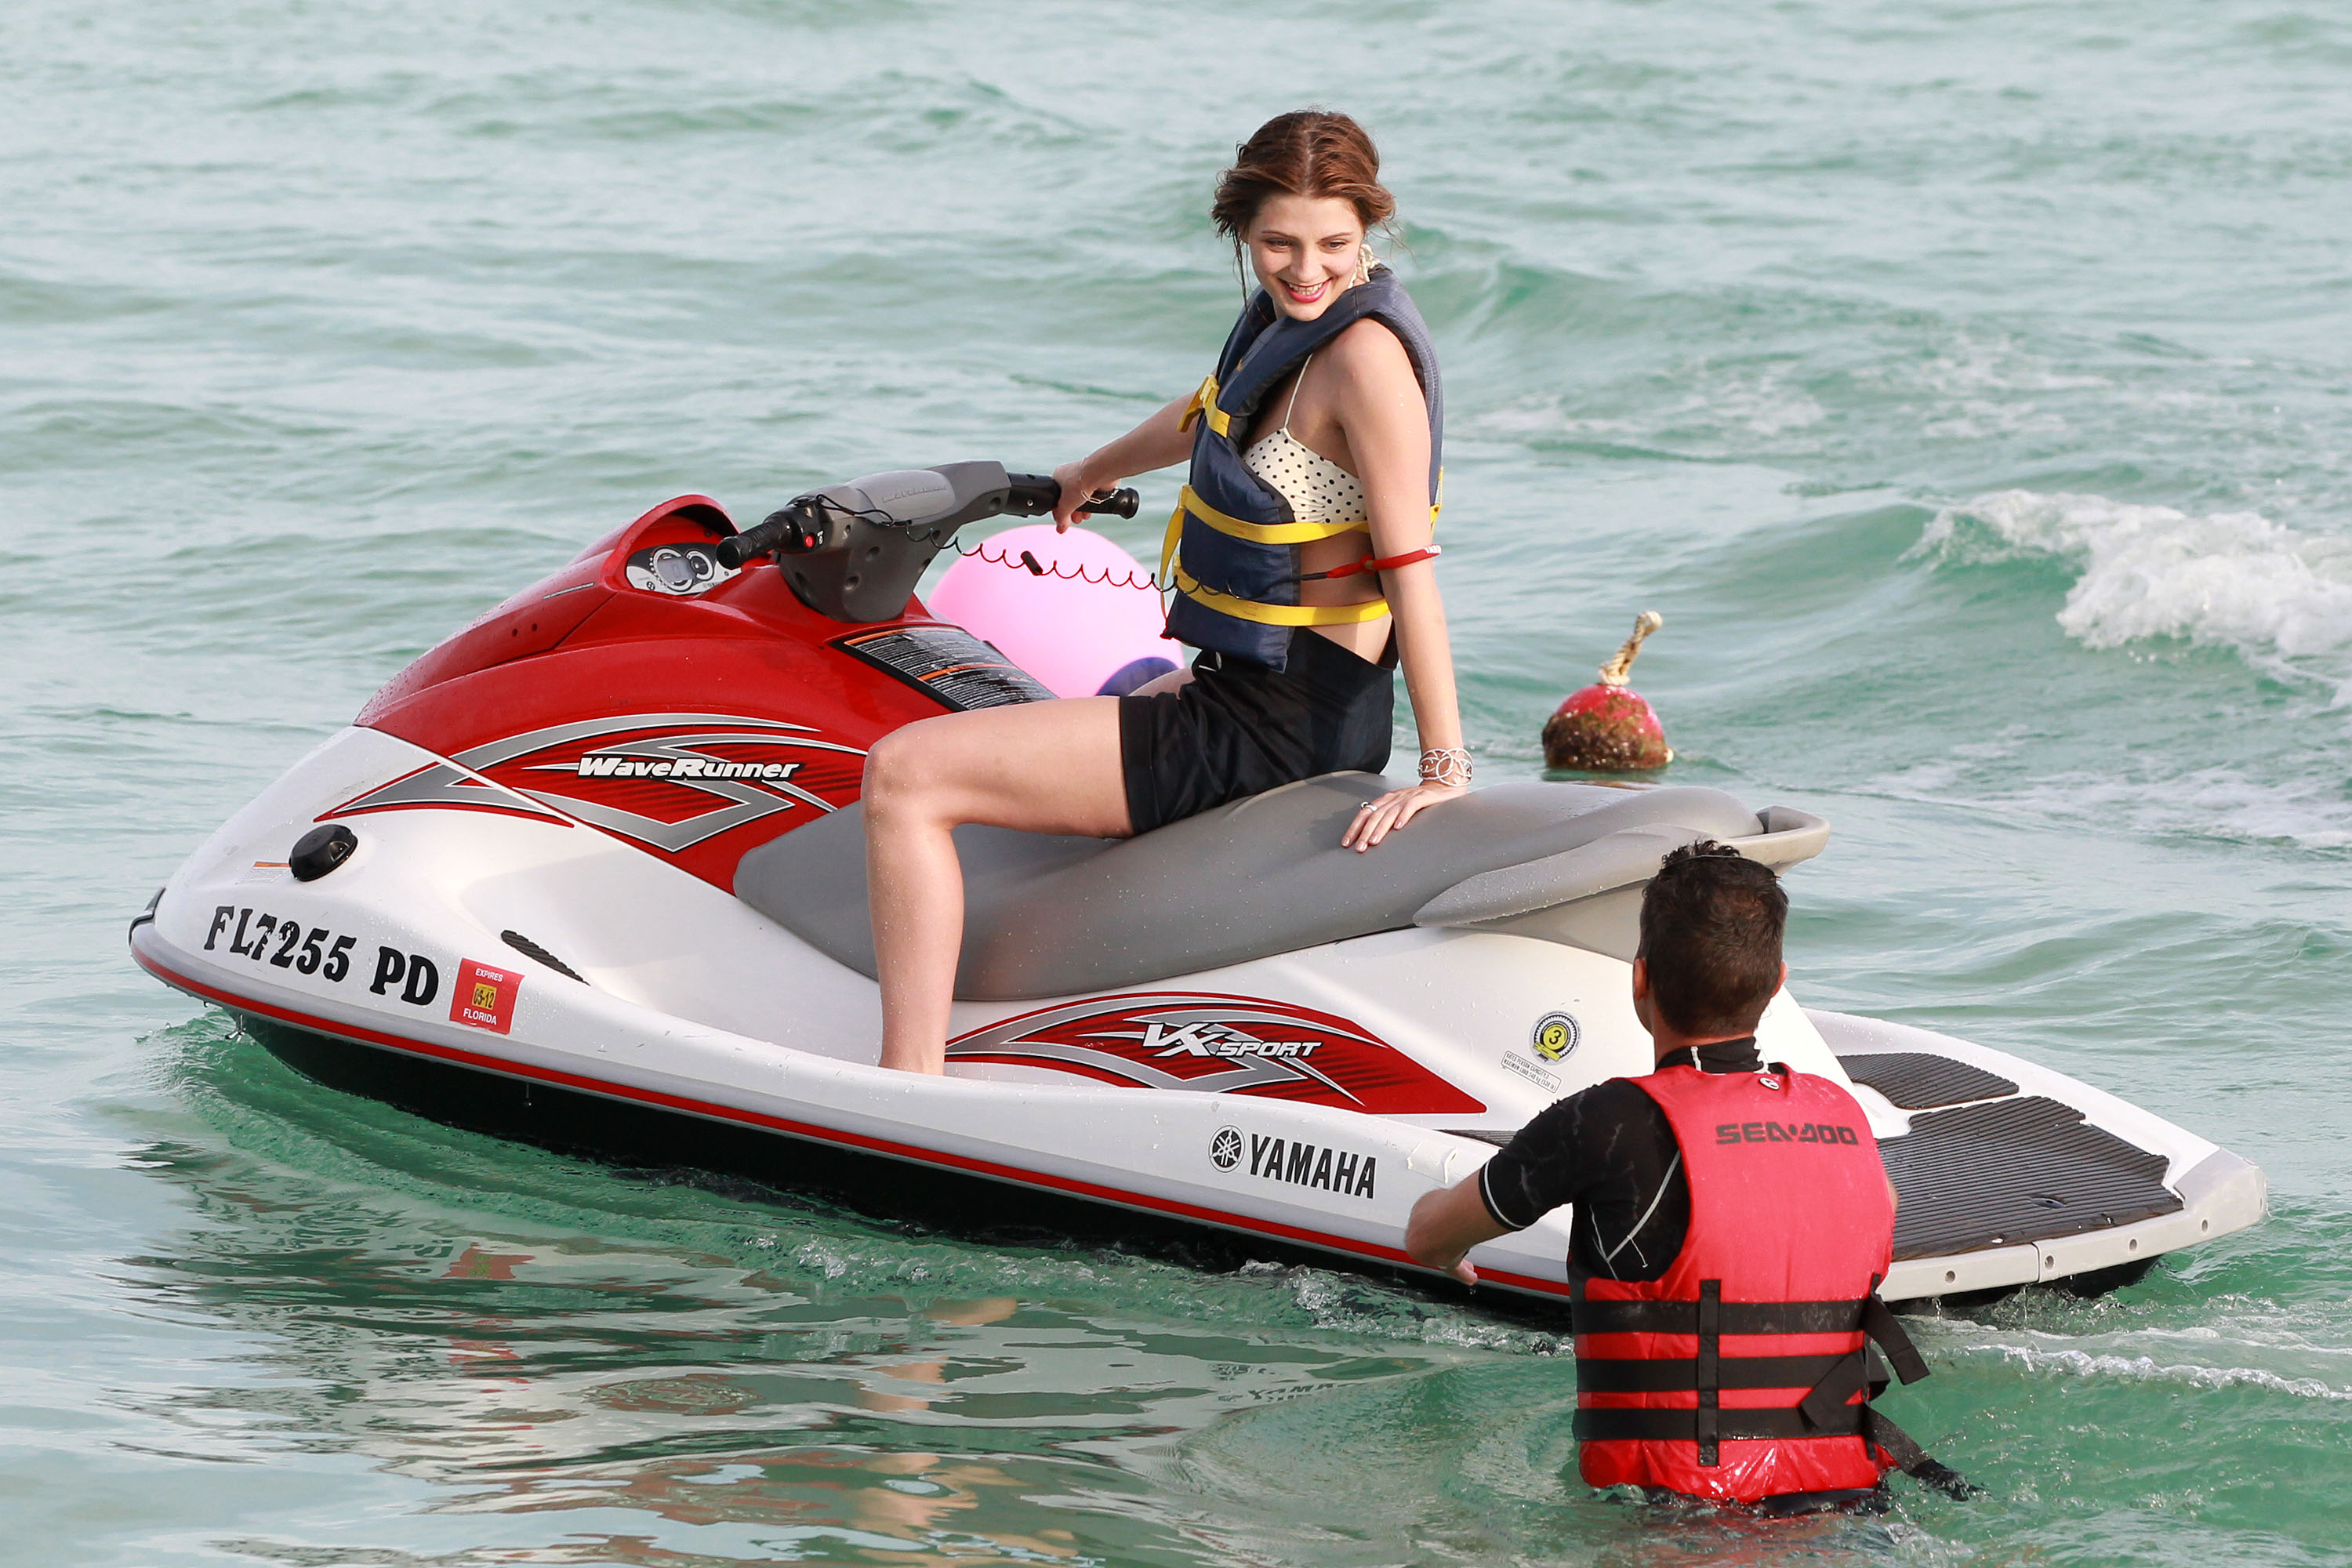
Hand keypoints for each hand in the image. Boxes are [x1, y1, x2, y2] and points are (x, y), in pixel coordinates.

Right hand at [1051, 460, 1107, 531]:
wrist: (1098, 474)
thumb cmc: (1078, 481)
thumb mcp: (1065, 505)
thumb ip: (1061, 518)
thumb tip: (1060, 528)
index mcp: (1058, 476)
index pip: (1055, 497)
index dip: (1059, 510)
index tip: (1062, 519)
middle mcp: (1070, 475)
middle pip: (1070, 499)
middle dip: (1073, 512)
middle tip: (1075, 520)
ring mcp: (1084, 477)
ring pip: (1082, 498)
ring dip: (1083, 509)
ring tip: (1083, 516)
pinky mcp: (1096, 481)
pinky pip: (1093, 496)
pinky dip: (1092, 504)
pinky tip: (1092, 509)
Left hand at [1342, 779, 1466, 850]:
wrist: (1443, 785)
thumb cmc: (1420, 801)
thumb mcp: (1399, 808)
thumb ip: (1386, 819)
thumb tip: (1369, 837)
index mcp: (1385, 800)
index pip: (1365, 814)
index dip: (1354, 827)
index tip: (1347, 843)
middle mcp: (1394, 798)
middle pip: (1374, 815)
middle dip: (1364, 832)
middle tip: (1359, 848)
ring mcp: (1407, 797)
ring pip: (1389, 813)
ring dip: (1380, 828)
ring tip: (1373, 841)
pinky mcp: (1422, 797)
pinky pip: (1411, 806)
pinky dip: (1403, 816)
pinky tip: (1398, 827)